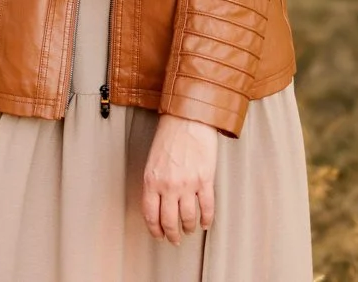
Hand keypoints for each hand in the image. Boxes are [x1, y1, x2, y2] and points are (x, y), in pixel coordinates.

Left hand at [142, 115, 217, 243]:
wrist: (189, 117)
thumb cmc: (170, 134)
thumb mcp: (153, 159)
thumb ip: (154, 181)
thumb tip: (158, 203)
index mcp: (152, 180)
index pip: (150, 215)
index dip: (155, 230)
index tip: (159, 236)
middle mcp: (168, 185)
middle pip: (169, 221)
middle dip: (172, 235)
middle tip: (175, 240)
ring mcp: (187, 184)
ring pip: (188, 218)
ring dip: (189, 228)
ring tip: (190, 229)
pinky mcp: (205, 179)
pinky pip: (206, 208)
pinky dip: (207, 219)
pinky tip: (205, 223)